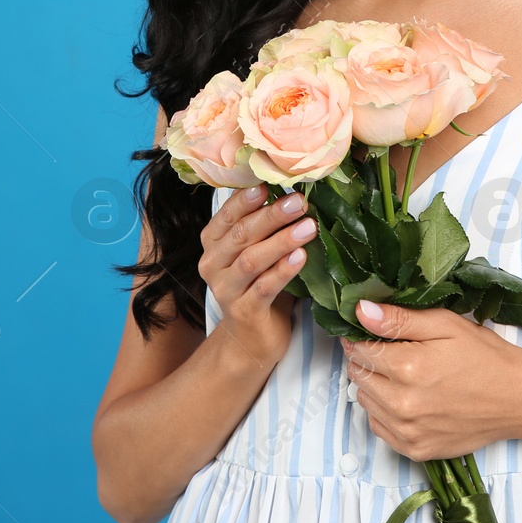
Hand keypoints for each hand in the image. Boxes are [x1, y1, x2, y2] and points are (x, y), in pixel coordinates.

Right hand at [197, 186, 317, 367]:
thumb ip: (264, 226)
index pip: (227, 215)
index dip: (247, 199)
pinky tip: (300, 257)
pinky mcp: (244, 312)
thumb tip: (295, 191)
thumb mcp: (256, 250)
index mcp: (213, 243)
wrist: (252, 338)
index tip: (270, 184)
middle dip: (272, 216)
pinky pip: (263, 288)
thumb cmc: (258, 284)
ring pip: (251, 260)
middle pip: (241, 234)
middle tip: (299, 202)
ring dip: (281, 241)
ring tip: (308, 227)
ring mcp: (225, 289)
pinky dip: (283, 271)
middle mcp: (213, 264)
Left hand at [339, 300, 521, 462]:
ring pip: (365, 402)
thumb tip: (360, 311)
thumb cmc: (486, 357)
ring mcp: (408, 431)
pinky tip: (405, 398)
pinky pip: (379, 428)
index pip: (359, 350)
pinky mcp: (415, 450)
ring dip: (374, 386)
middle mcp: (403, 404)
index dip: (359, 336)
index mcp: (408, 368)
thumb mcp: (446, 325)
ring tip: (401, 374)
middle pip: (359, 376)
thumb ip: (399, 319)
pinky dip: (383, 411)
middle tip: (389, 350)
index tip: (366, 330)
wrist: (518, 399)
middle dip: (366, 359)